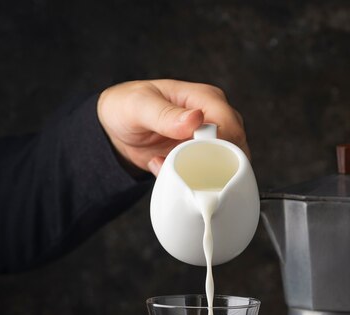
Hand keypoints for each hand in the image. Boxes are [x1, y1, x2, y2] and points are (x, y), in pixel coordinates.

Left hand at [97, 79, 248, 175]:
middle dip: (207, 166)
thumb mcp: (139, 106)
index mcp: (206, 98)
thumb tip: (196, 118)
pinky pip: (205, 177)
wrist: (115, 129)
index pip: (230, 126)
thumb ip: (166, 114)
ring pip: (222, 166)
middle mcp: (214, 118)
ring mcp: (209, 141)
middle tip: (174, 165)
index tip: (193, 158)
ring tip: (163, 164)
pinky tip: (161, 167)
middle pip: (233, 149)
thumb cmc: (127, 107)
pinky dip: (185, 180)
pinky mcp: (200, 159)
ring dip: (194, 175)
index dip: (218, 147)